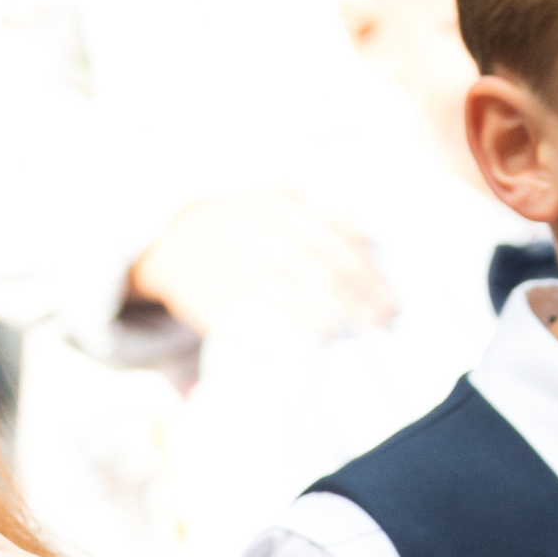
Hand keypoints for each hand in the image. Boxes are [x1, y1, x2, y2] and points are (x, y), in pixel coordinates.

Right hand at [129, 189, 392, 340]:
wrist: (168, 239)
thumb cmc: (240, 223)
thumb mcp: (276, 201)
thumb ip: (323, 214)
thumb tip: (370, 236)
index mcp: (273, 205)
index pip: (331, 236)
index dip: (365, 270)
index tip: (389, 300)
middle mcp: (249, 230)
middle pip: (312, 263)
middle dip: (351, 295)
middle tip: (379, 322)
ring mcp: (223, 263)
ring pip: (276, 287)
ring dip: (313, 313)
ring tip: (341, 333)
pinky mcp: (199, 296)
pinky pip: (227, 321)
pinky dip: (252, 340)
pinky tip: (277, 355)